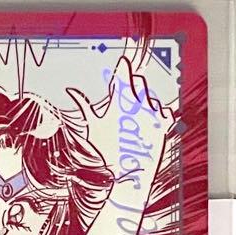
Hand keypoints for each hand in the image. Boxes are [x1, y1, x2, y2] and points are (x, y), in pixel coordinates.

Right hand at [66, 54, 176, 188]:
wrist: (129, 173)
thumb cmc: (107, 152)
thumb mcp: (92, 127)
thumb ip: (83, 105)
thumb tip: (71, 91)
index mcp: (120, 102)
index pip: (123, 75)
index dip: (123, 66)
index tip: (124, 61)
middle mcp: (139, 104)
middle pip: (138, 82)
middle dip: (131, 86)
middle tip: (123, 99)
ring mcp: (154, 112)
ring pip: (150, 95)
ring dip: (142, 101)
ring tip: (132, 118)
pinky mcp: (164, 122)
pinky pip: (162, 109)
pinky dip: (155, 112)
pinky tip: (145, 123)